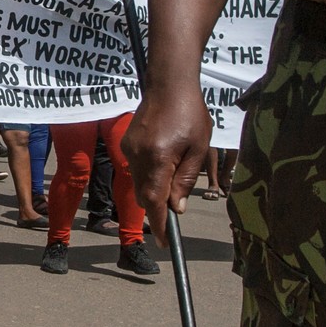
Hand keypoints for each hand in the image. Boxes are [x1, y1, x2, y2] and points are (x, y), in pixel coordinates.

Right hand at [122, 84, 212, 234]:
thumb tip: (177, 208)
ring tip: (175, 171)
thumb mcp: (198, 149)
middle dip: (159, 207)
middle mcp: (138, 156)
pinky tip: (164, 158)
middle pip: (145, 196)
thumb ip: (186, 180)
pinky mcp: (127, 143)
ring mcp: (129, 149)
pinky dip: (148, 174)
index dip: (160, 224)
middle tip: (178, 207)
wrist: (169, 84)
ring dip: (155, 189)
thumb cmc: (190, 113)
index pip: (155, 201)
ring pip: (139, 184)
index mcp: (158, 157)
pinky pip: (136, 169)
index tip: (166, 242)